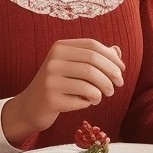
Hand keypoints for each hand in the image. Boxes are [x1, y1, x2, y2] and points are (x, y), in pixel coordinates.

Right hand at [1, 38, 123, 144]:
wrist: (31, 106)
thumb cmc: (60, 84)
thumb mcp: (75, 66)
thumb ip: (95, 57)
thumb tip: (117, 51)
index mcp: (60, 47)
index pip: (93, 46)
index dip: (112, 57)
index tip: (122, 69)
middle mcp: (53, 60)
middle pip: (93, 61)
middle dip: (112, 73)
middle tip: (119, 84)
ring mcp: (50, 79)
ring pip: (90, 80)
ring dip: (105, 89)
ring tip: (106, 94)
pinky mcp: (51, 98)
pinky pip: (83, 98)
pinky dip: (91, 100)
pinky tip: (87, 101)